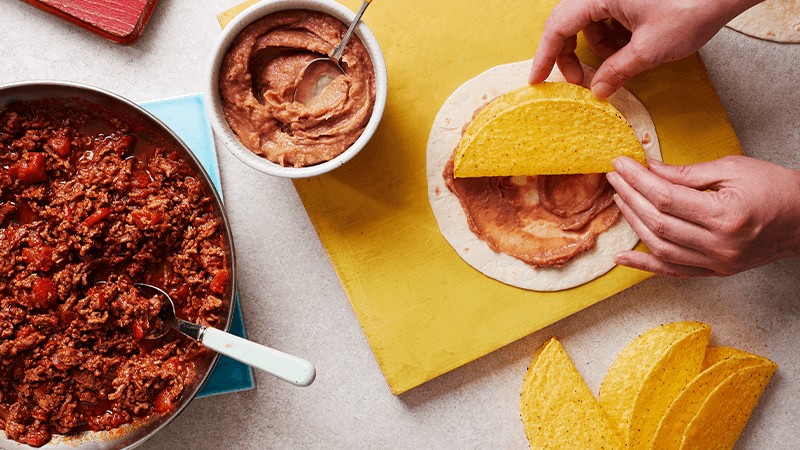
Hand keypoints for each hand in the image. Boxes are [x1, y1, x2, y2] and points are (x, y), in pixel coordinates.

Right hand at [529, 0, 761, 97]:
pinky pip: (608, 16)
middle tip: (579, 81)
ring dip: (596, 48)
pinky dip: (613, 37)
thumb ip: (616, 71)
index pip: (558, 26)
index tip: (537, 79)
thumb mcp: (649, 49)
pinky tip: (628, 51)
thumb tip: (597, 89)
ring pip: (590, 21)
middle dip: (572, 55)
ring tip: (615, 66)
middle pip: (570, 23)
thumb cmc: (692, 8)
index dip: (545, 56)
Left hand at [606, 156, 799, 276]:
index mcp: (725, 215)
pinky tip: (622, 256)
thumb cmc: (777, 189)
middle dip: (630, 197)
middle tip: (614, 178)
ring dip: (633, 223)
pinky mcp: (715, 272)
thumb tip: (649, 168)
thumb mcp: (733, 169)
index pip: (666, 197)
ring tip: (619, 200)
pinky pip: (672, 271)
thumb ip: (686, 173)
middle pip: (658, 222)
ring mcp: (717, 263)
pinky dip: (644, 264)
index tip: (621, 165)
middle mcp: (719, 245)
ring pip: (660, 246)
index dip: (638, 180)